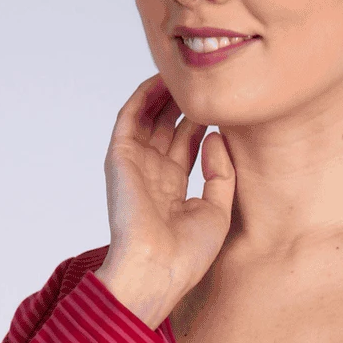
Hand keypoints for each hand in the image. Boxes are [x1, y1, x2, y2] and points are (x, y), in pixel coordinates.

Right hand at [96, 72, 235, 326]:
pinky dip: (143, 96)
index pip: (186, 146)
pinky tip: (162, 80)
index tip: (222, 103)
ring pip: (149, 118)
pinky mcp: (121, 158)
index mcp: (173, 191)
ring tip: (185, 73)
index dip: (202, 122)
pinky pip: (130, 118)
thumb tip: (215, 136)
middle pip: (168, 128)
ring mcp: (135, 166)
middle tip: (203, 81)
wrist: (157, 269)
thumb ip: (221, 173)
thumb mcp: (217, 211)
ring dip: (164, 95)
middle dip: (184, 104)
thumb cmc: (186, 254)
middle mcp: (153, 175)